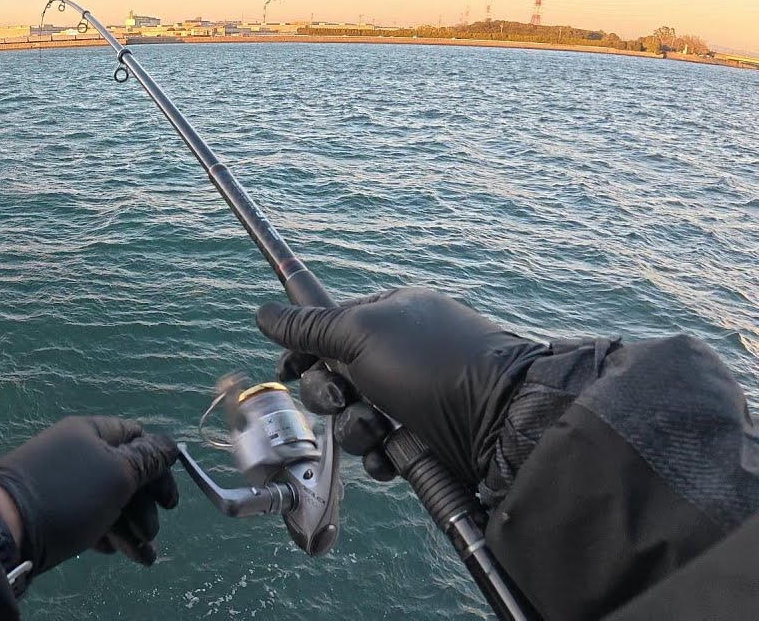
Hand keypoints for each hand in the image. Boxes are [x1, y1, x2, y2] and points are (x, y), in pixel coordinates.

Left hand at [0, 416, 178, 576]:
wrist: (5, 527)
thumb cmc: (69, 495)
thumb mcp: (117, 474)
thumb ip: (148, 460)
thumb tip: (170, 445)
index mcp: (92, 432)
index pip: (137, 437)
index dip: (159, 466)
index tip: (168, 502)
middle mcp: (78, 452)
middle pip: (126, 473)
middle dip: (145, 506)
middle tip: (150, 532)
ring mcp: (65, 481)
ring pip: (110, 500)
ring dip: (132, 527)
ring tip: (142, 556)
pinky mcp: (54, 509)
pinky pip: (90, 516)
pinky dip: (107, 533)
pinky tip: (113, 551)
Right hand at [257, 287, 548, 486]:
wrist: (502, 421)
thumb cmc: (432, 364)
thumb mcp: (361, 335)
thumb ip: (309, 327)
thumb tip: (263, 311)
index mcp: (389, 317)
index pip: (327, 330)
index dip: (302, 352)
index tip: (287, 370)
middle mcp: (401, 354)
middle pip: (334, 379)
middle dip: (329, 397)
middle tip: (344, 401)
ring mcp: (414, 398)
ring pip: (354, 418)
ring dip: (357, 430)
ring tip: (381, 431)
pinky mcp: (425, 438)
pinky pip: (381, 450)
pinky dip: (381, 455)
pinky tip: (393, 453)